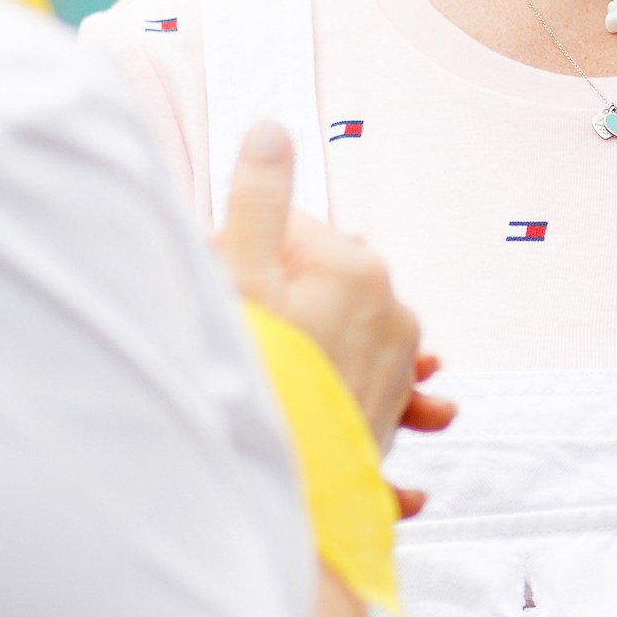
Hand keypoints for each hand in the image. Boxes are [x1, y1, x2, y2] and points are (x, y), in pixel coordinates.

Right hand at [220, 120, 452, 454]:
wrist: (282, 489)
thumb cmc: (252, 381)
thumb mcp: (239, 278)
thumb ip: (257, 198)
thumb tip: (271, 127)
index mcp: (357, 268)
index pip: (287, 231)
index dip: (240, 253)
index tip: (219, 286)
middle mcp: (391, 312)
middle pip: (316, 278)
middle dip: (277, 295)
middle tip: (240, 334)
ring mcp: (397, 365)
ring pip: (341, 327)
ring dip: (312, 337)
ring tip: (276, 368)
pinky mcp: (392, 410)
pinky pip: (369, 387)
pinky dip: (350, 391)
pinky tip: (333, 396)